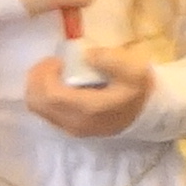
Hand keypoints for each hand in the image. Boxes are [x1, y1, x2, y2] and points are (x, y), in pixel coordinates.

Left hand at [25, 42, 155, 135]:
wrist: (148, 113)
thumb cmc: (138, 90)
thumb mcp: (133, 69)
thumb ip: (110, 59)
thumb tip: (86, 55)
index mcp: (88, 109)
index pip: (49, 94)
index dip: (44, 73)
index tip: (57, 60)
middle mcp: (74, 123)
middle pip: (36, 102)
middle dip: (37, 78)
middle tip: (52, 64)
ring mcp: (71, 129)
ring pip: (37, 108)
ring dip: (39, 87)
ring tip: (55, 73)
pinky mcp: (70, 129)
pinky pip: (45, 112)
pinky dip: (44, 96)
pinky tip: (60, 84)